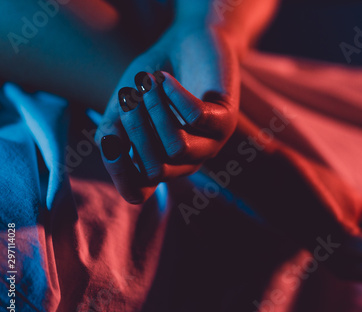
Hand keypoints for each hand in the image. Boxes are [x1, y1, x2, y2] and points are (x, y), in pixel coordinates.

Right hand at [95, 25, 238, 203]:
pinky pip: (195, 118)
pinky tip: (167, 79)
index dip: (119, 171)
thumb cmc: (152, 80)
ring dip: (155, 113)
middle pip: (155, 170)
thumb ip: (113, 131)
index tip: (108, 136)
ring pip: (176, 148)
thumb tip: (110, 150)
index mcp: (162, 164)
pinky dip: (175, 96)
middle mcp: (188, 161)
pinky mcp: (226, 119)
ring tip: (149, 84)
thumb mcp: (125, 105)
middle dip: (134, 131)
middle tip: (129, 96)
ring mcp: (210, 143)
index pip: (138, 191)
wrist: (187, 43)